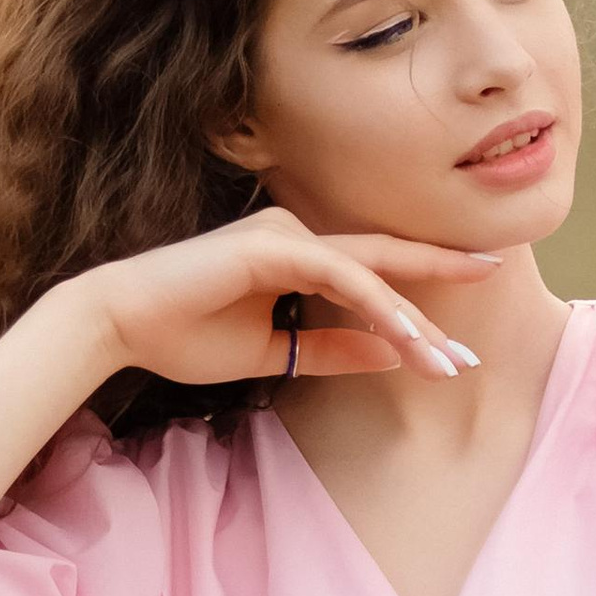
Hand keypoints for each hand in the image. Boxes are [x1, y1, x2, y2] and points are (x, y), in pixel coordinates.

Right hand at [81, 212, 498, 388]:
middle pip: (386, 267)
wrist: (120, 325)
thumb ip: (330, 350)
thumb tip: (391, 355)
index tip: (456, 347)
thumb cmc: (185, 336)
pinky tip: (406, 335)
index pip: (374, 278)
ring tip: (447, 362)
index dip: (418, 310)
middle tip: (475, 350)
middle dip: (437, 306)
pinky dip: (378, 304)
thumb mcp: (273, 354)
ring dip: (412, 322)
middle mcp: (298, 235)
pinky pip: (342, 274)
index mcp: (298, 255)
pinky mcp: (273, 244)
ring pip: (371, 275)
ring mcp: (287, 234)